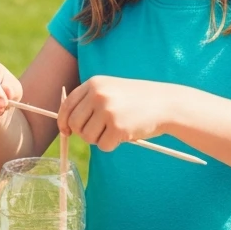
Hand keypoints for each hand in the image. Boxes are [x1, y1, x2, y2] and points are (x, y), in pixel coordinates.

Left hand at [59, 76, 173, 151]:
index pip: (67, 105)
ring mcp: (107, 111)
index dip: (63, 121)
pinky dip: (113, 145)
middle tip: (101, 132)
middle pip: (75, 124)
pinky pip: (103, 146)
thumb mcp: (112, 90)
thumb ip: (90, 102)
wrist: (167, 103)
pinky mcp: (118, 127)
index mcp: (94, 83)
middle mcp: (98, 95)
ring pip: (87, 137)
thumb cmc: (138, 100)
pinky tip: (126, 134)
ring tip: (117, 129)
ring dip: (100, 139)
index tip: (66, 131)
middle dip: (84, 132)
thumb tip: (67, 126)